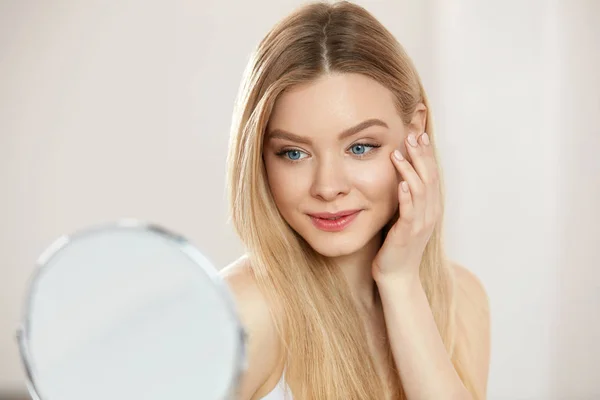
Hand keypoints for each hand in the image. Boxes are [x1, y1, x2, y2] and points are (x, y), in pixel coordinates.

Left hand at [372, 131, 441, 282]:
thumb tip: (399, 176)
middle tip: (412, 135)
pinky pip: (409, 212)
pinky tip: (401, 183)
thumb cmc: (397, 246)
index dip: (427, 155)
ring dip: (411, 170)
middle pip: (430, 178)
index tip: (420, 135)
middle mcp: (429, 214)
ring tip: (400, 153)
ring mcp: (420, 225)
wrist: (397, 277)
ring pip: (420, 191)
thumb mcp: (404, 217)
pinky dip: (407, 196)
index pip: (432, 175)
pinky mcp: (407, 235)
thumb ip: (406, 198)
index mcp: (430, 208)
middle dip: (421, 156)